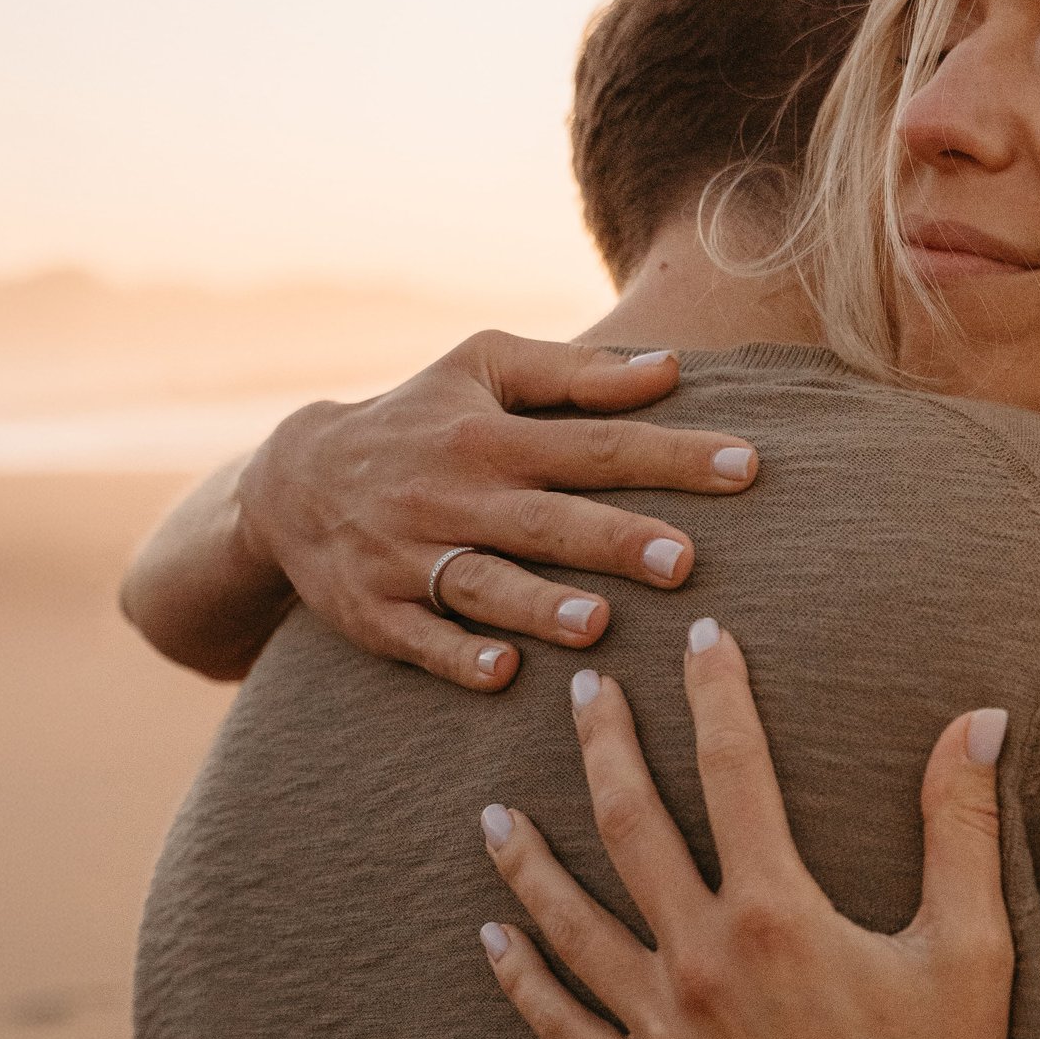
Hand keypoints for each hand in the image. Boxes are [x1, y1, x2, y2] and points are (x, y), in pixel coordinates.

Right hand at [237, 329, 762, 693]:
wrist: (292, 480)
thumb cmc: (420, 418)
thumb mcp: (482, 369)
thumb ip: (577, 374)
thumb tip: (673, 367)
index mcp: (491, 436)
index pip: (595, 444)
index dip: (672, 456)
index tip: (747, 465)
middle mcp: (454, 496)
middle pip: (546, 522)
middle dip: (614, 541)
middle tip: (685, 562)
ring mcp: (410, 557)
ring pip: (482, 585)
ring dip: (538, 606)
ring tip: (597, 624)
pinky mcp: (376, 612)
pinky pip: (419, 638)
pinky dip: (456, 655)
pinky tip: (502, 670)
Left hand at [474, 622, 1039, 1038]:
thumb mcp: (972, 948)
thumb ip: (960, 824)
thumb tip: (980, 718)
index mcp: (779, 915)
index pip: (735, 769)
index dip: (716, 694)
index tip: (702, 639)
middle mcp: (703, 962)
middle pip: (630, 825)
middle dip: (603, 745)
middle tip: (583, 690)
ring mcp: (662, 1032)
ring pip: (570, 923)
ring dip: (528, 860)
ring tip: (493, 810)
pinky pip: (561, 1028)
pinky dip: (521, 980)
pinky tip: (496, 940)